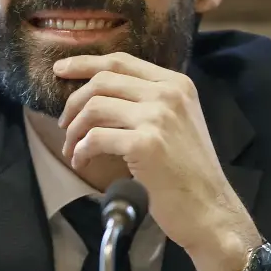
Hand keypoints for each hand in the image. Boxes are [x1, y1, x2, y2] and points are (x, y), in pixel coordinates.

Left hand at [55, 53, 260, 270]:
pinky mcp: (145, 144)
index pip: (121, 61)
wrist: (209, 209)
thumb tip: (99, 96)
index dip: (85, 63)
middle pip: (104, 81)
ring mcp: (157, 117)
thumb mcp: (178, 122)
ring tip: (72, 147)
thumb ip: (149, 102)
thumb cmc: (189, 172)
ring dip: (75, 129)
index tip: (61, 70)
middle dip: (74, 101)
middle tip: (64, 124)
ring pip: (94, 107)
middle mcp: (168, 94)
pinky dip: (81, 150)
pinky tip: (82, 162)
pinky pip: (95, 138)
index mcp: (176, 84)